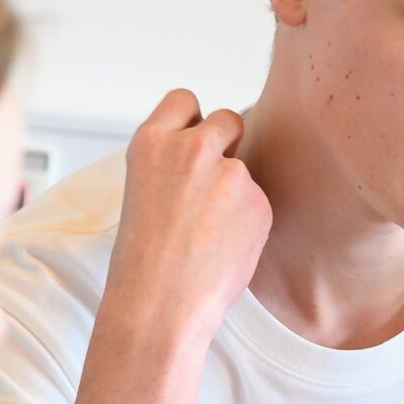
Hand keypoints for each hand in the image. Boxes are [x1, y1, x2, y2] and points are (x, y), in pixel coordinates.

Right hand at [96, 88, 272, 363]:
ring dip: (237, 193)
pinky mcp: (258, 202)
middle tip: (215, 182)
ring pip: (246, 170)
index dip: (194, 121)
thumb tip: (214, 154)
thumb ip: (176, 163)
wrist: (160, 303)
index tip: (195, 139)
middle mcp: (191, 148)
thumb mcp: (144, 191)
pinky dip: (249, 222)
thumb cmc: (145, 259)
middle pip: (229, 119)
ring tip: (209, 234)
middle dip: (229, 142)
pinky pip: (259, 203)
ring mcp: (230, 173)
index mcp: (151, 142)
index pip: (184, 100)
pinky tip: (225, 247)